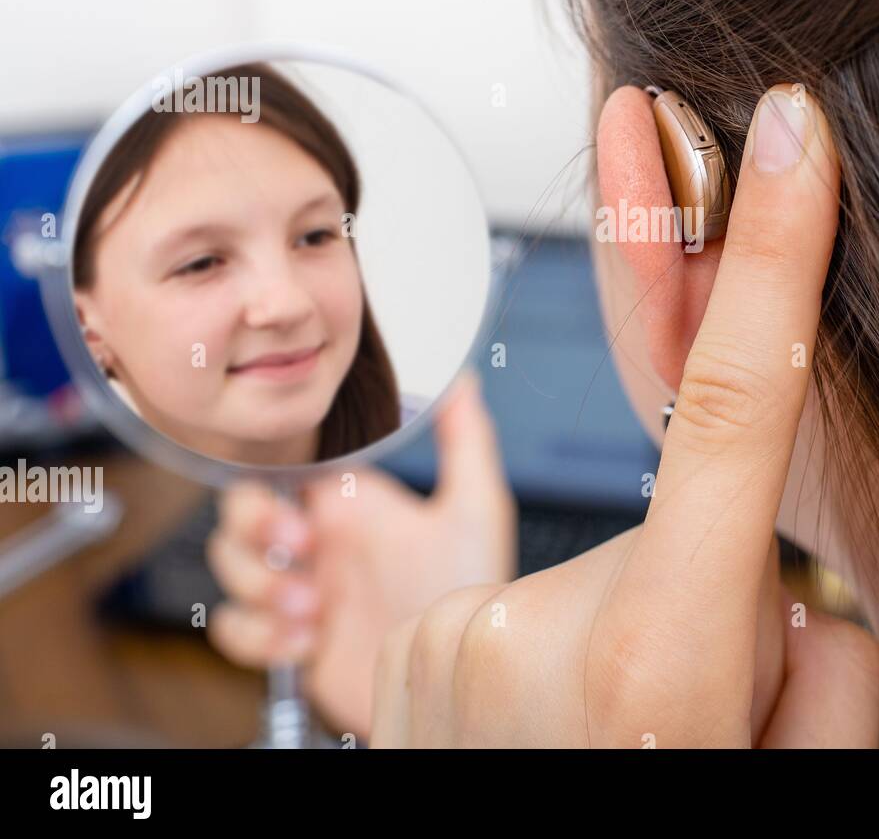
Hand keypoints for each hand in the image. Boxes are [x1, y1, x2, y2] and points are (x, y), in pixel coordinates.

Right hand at [206, 371, 515, 737]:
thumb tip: (462, 379)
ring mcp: (301, 591)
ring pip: (228, 571)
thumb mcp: (474, 510)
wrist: (459, 675)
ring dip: (258, 588)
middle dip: (252, 533)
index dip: (270, 487)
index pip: (278, 472)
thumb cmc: (471, 591)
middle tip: (301, 553)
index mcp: (351, 507)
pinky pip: (235, 631)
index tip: (302, 515)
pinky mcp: (290, 641)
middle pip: (237, 516)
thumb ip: (465, 441)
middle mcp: (319, 544)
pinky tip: (306, 644)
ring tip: (312, 610)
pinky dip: (258, 637)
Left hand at [371, 84, 878, 746]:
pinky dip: (573, 654)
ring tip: (631, 733)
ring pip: (620, 571)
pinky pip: (539, 604)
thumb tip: (770, 559)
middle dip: (723, 581)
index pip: (739, 399)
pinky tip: (569, 727)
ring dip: (649, 628)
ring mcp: (453, 634)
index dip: (772, 251)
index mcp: (657, 659)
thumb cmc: (678, 829)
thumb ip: (810, 645)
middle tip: (703, 704)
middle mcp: (536, 630)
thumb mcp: (802, 762)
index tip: (786, 128)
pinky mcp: (409, 647)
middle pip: (698, 525)